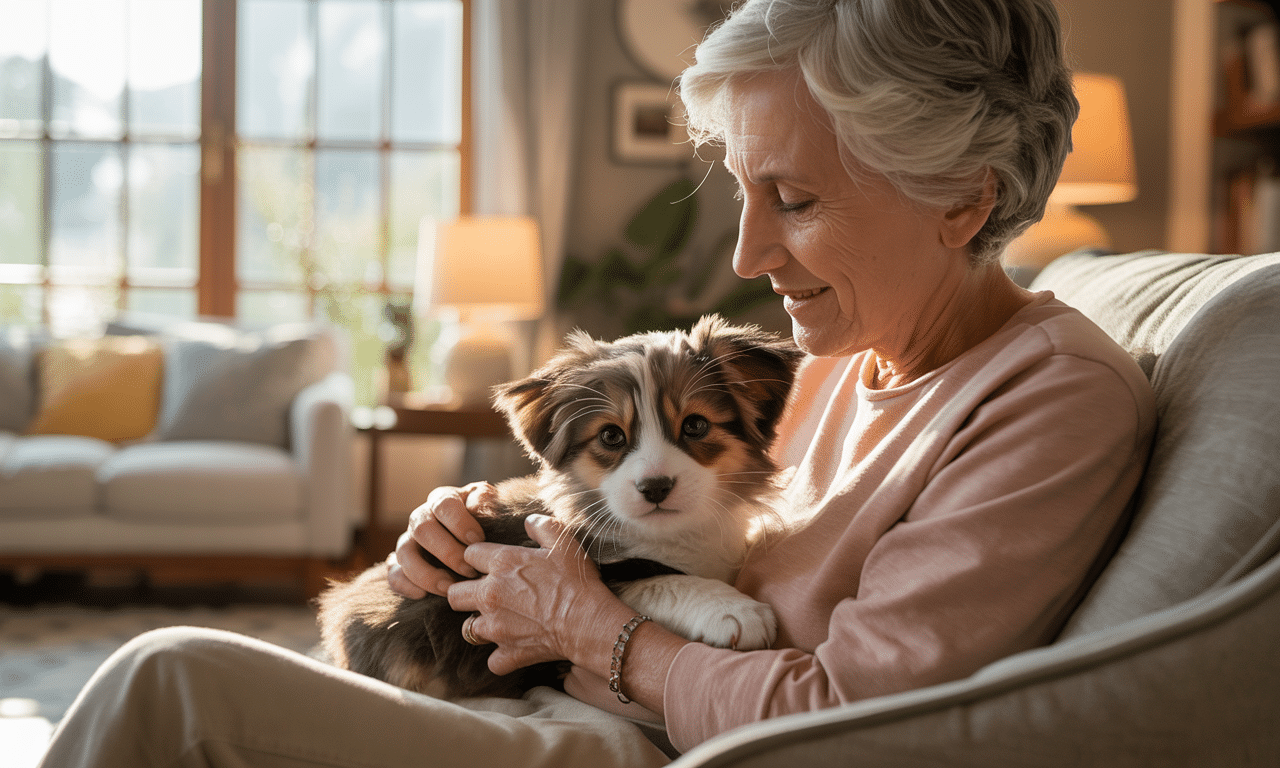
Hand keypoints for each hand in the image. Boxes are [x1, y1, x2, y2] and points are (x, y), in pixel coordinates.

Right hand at [386, 482, 495, 598]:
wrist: (478, 547)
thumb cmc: (486, 525)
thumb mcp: (490, 509)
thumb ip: (485, 502)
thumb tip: (474, 506)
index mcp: (442, 500)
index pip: (444, 504)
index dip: (459, 522)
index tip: (477, 540)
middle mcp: (421, 518)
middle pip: (422, 528)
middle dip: (447, 552)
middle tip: (469, 570)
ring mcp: (408, 542)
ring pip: (404, 553)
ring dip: (427, 573)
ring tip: (449, 588)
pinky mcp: (401, 565)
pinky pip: (393, 575)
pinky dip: (404, 585)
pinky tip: (422, 595)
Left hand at [446, 514, 631, 676]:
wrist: (587, 622)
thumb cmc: (575, 580)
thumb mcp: (562, 542)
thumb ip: (541, 526)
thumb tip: (529, 521)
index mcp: (501, 563)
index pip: (468, 554)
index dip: (478, 557)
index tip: (489, 562)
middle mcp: (490, 595)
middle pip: (454, 594)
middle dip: (464, 593)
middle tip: (484, 593)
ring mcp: (495, 627)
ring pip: (468, 628)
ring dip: (481, 625)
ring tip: (500, 621)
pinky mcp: (508, 652)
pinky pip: (493, 660)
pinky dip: (501, 656)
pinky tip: (514, 648)